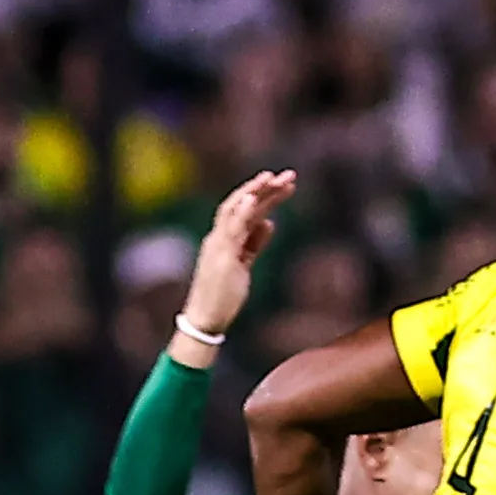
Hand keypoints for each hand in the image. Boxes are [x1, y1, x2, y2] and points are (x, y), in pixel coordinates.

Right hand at [177, 170, 297, 351]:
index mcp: (227, 239)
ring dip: (255, 192)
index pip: (248, 210)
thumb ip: (254, 244)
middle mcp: (220, 236)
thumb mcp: (244, 266)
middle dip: (265, 188)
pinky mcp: (221, 256)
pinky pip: (231, 228)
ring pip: (236, 209)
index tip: (285, 184)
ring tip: (274, 178)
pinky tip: (254, 197)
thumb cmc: (224, 296)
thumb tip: (269, 223)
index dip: (266, 195)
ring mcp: (219, 244)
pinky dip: (242, 210)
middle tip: (289, 175)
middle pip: (243, 203)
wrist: (206, 319)